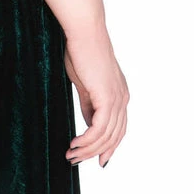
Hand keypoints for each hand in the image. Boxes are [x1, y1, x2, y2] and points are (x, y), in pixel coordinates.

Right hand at [63, 28, 128, 167]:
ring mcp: (117, 99)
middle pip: (113, 136)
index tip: (96, 159)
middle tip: (75, 160)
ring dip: (87, 149)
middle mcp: (122, 99)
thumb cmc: (81, 51)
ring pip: (106, 136)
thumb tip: (89, 123)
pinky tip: (74, 144)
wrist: (84, 33)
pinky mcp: (107, 98)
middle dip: (94, 152)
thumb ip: (89, 103)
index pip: (118, 129)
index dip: (108, 146)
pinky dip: (87, 140)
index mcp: (119, 94)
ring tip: (70, 155)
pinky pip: (99, 128)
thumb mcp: (85, 83)